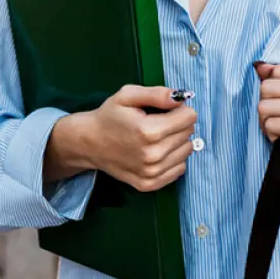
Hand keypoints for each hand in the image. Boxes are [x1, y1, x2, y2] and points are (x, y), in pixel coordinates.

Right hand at [45, 85, 196, 192]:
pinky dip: (173, 159)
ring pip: (187, 151)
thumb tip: (181, 98)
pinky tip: (157, 152)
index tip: (165, 110)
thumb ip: (157, 94)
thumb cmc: (110, 116)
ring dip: (177, 142)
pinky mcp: (150, 184)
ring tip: (157, 137)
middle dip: (178, 124)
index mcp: (149, 131)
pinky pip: (180, 169)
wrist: (90, 143)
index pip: (190, 117)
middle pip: (189, 133)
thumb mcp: (128, 95)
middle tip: (158, 123)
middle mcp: (153, 155)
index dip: (180, 109)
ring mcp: (152, 173)